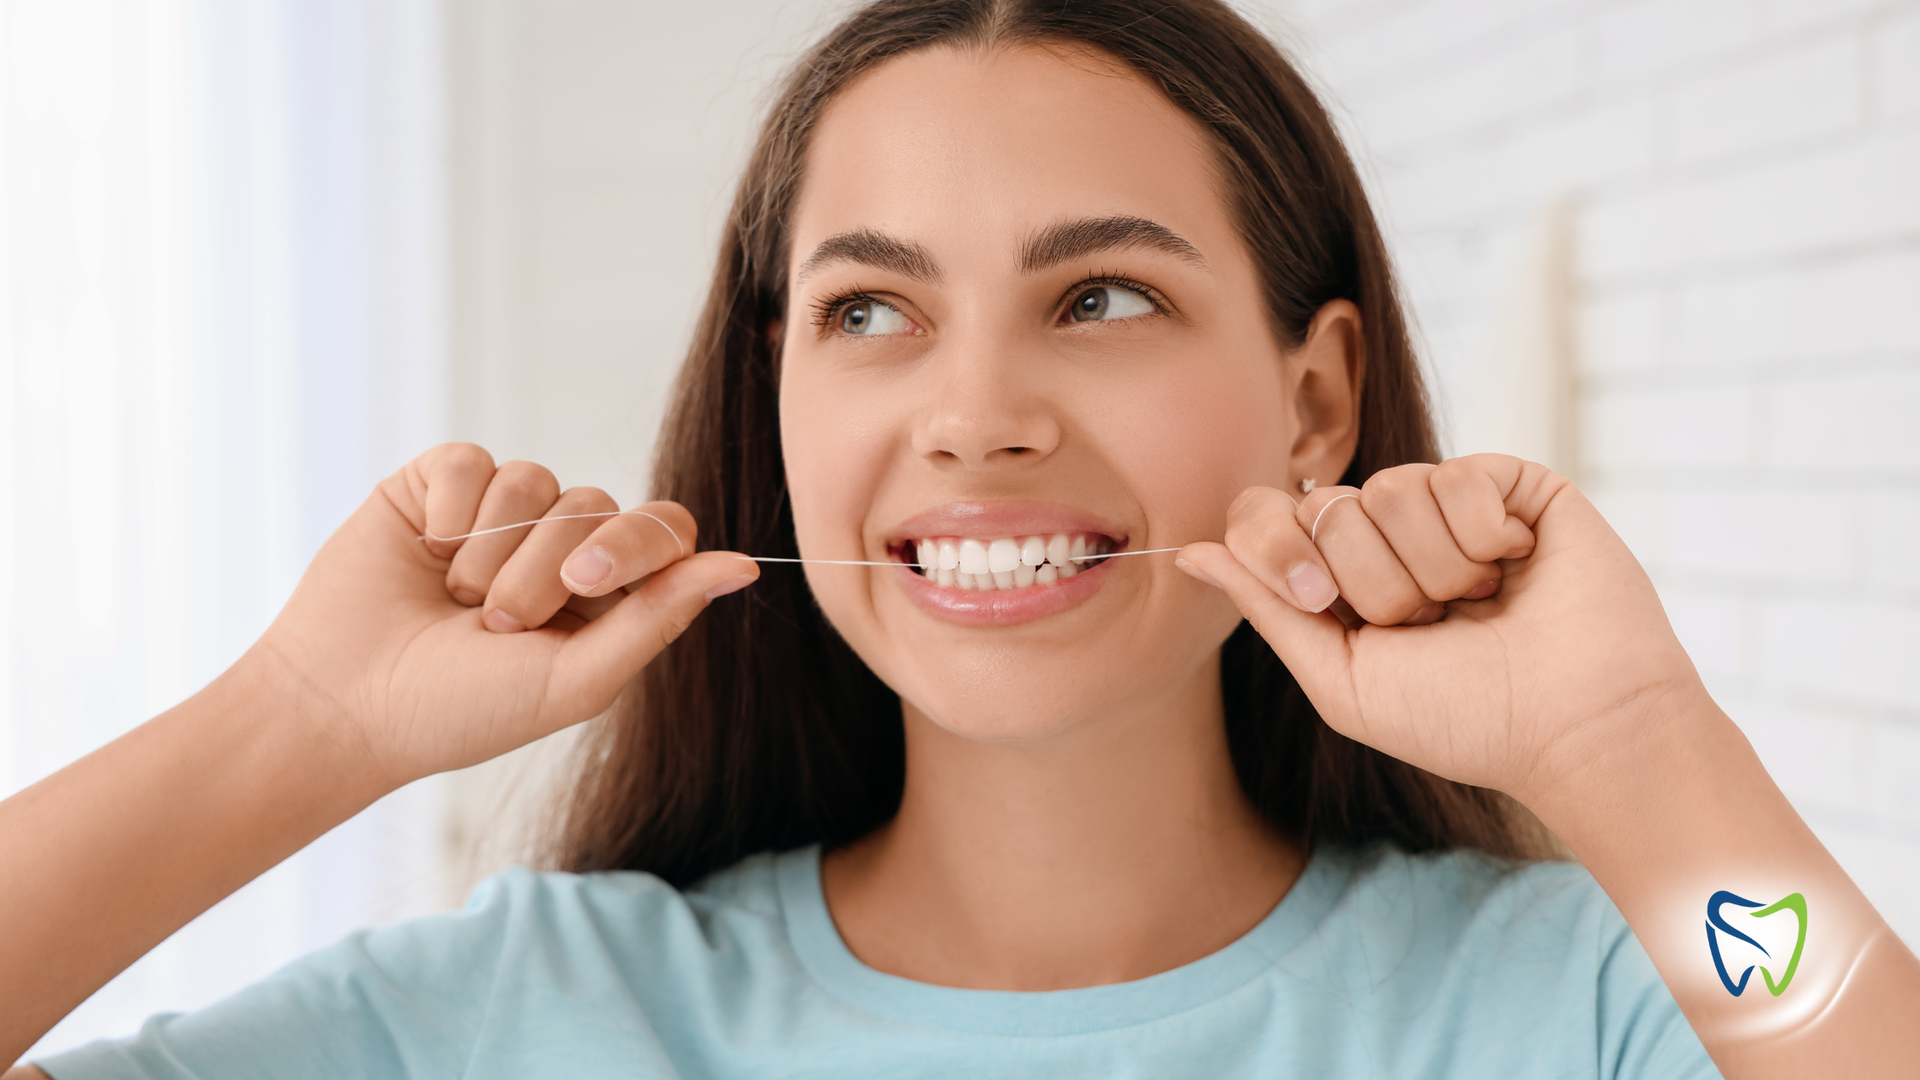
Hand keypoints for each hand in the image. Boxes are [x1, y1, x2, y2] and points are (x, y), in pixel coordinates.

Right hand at [246, 443, 757, 784]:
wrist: (346, 705)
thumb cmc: (463, 709)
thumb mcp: (579, 678)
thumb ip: (661, 616)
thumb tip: (747, 567)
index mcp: (606, 593)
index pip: (664, 529)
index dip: (636, 543)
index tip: (587, 582)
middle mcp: (558, 545)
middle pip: (596, 504)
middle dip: (544, 570)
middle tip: (495, 624)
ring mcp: (498, 512)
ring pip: (535, 480)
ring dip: (491, 551)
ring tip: (453, 601)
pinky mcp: (437, 484)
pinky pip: (472, 462)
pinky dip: (449, 512)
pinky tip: (423, 553)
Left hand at [1176, 454, 1705, 798]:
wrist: (1574, 724)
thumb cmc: (1463, 719)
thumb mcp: (1339, 678)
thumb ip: (1266, 608)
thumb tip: (1185, 551)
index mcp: (1344, 580)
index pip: (1269, 515)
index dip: (1280, 547)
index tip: (1323, 601)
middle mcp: (1392, 536)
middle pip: (1323, 505)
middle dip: (1372, 581)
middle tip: (1430, 623)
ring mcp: (1452, 506)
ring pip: (1388, 488)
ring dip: (1434, 567)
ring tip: (1482, 604)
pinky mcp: (1511, 484)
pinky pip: (1453, 475)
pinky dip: (1484, 536)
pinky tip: (1518, 567)